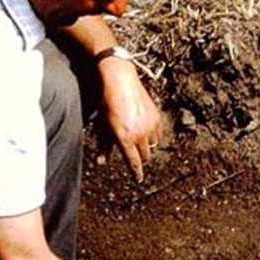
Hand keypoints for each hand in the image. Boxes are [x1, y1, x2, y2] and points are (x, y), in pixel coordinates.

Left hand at [98, 57, 162, 182]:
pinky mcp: (156, 117)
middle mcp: (139, 135)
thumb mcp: (103, 126)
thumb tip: (102, 163)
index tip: (139, 179)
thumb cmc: (107, 102)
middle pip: (144, 156)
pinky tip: (144, 129)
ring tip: (138, 139)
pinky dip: (152, 136)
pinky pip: (158, 134)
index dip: (137, 173)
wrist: (120, 80)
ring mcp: (150, 126)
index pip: (134, 162)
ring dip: (146, 147)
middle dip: (139, 158)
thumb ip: (105, 146)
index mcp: (125, 139)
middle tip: (133, 153)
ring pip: (152, 146)